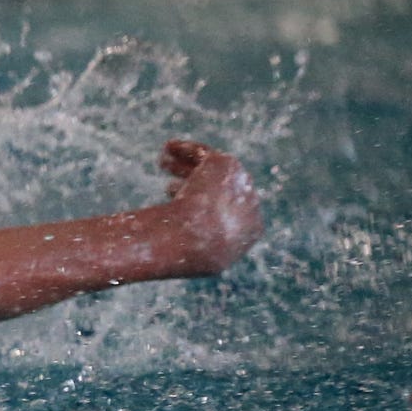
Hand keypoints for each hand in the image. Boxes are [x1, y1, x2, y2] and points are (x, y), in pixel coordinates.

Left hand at [157, 140, 262, 276]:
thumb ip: (180, 256)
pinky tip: (168, 148)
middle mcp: (250, 206)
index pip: (227, 214)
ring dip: (187, 165)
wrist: (200, 237)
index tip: (177, 203)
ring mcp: (240, 183)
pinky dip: (186, 150)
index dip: (200, 207)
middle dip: (194, 186)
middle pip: (220, 190)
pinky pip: (204, 154)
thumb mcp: (185, 262)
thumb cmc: (191, 255)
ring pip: (212, 171)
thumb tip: (161, 260)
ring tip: (161, 162)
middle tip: (168, 186)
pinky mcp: (226, 165)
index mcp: (249, 233)